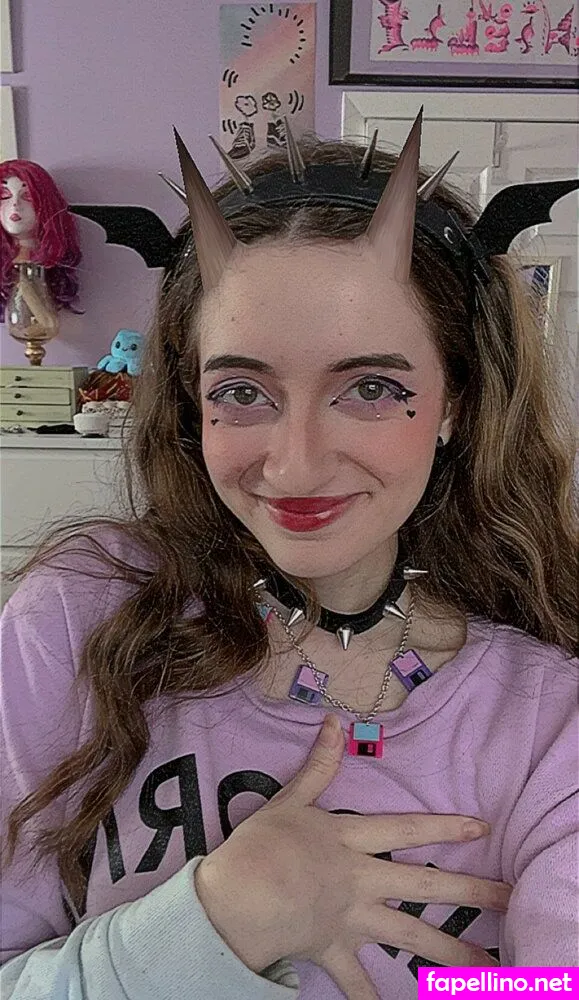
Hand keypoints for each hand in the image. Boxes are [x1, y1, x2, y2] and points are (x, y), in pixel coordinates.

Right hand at [194, 714, 509, 998]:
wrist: (240, 898)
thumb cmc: (261, 846)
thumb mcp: (290, 799)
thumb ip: (317, 765)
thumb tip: (333, 722)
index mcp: (350, 839)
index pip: (407, 829)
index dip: (445, 826)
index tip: (482, 828)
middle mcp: (361, 879)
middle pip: (424, 884)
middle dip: (470, 890)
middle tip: (509, 898)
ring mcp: (351, 918)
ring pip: (410, 935)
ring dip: (450, 952)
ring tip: (488, 968)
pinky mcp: (333, 949)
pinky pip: (357, 982)